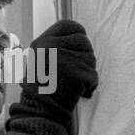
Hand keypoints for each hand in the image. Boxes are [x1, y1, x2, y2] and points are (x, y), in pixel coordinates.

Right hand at [6, 20, 97, 134]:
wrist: (40, 109)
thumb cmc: (41, 86)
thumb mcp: (40, 58)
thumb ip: (57, 45)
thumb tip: (80, 35)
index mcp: (43, 41)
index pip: (70, 25)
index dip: (78, 34)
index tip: (78, 47)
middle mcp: (52, 47)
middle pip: (84, 41)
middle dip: (84, 56)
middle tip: (74, 70)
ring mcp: (65, 60)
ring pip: (91, 58)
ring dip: (87, 72)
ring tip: (73, 82)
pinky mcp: (77, 74)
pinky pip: (94, 76)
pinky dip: (89, 86)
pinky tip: (77, 91)